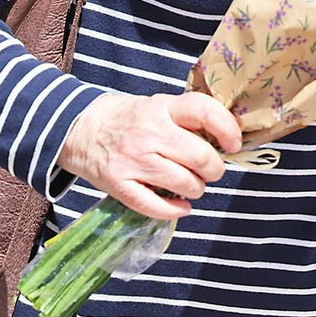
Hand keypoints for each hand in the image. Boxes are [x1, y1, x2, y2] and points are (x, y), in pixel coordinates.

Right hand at [57, 92, 241, 218]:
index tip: (234, 143)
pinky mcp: (120, 185)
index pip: (204, 110)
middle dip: (214, 168)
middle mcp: (149, 133)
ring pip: (184, 183)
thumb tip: (226, 140)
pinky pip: (156, 206)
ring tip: (193, 185)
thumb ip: (187, 120)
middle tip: (211, 170)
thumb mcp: (159, 106)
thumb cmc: (130, 119)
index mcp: (163, 108)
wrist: (81, 129)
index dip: (227, 128)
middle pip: (199, 155)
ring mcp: (133, 161)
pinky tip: (181, 206)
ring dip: (197, 189)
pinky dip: (176, 210)